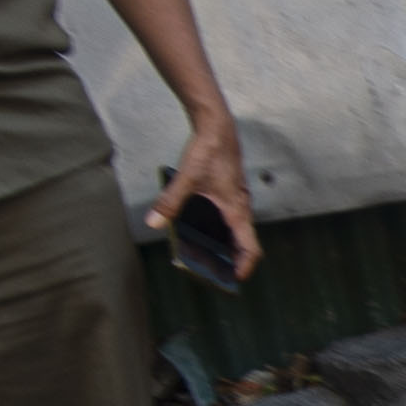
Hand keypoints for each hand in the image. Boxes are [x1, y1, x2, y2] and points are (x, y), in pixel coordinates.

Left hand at [141, 113, 259, 280]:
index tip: (234, 279)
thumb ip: (170, 202)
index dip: (245, 266)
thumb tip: (155, 223)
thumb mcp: (187, 178)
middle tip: (215, 271)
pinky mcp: (230, 191)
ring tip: (207, 253)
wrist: (217, 126)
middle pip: (245, 242)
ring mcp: (237, 199)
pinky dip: (222, 228)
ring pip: (238, 229)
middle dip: (233, 259)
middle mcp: (240, 206)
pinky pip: (231, 217)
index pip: (251, 247)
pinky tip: (201, 227)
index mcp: (236, 209)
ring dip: (227, 244)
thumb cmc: (210, 150)